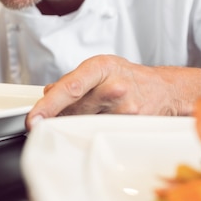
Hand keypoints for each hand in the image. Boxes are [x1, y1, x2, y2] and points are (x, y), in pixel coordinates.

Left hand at [25, 55, 200, 128]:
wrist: (166, 89)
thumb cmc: (130, 77)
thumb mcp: (100, 70)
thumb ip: (73, 82)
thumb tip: (48, 96)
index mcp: (101, 67)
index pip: (70, 87)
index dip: (48, 106)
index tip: (34, 119)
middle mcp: (114, 86)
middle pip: (75, 110)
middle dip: (62, 117)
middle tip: (57, 120)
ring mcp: (125, 108)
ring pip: (87, 124)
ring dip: (81, 123)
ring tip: (95, 113)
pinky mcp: (133, 126)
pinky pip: (104, 133)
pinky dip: (98, 131)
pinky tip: (106, 123)